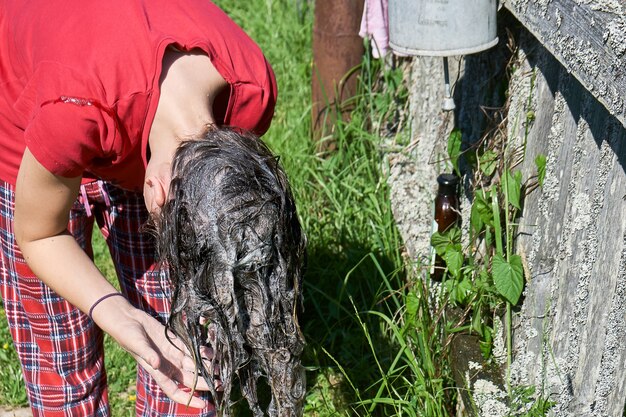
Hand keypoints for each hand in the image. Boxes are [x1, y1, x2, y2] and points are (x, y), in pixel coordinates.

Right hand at [94, 299, 212, 407]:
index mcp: (158, 371)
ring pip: (194, 364)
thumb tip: (157, 365)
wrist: (128, 319)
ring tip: (221, 368)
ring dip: (206, 367)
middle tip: (220, 384)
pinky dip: (202, 351)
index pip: (175, 391)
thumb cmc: (128, 335)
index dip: (188, 399)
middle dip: (205, 383)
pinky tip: (212, 351)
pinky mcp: (176, 341)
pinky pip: (191, 348)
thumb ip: (148, 355)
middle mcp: (168, 365)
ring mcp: (173, 353)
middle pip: (190, 378)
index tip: (203, 404)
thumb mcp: (137, 345)